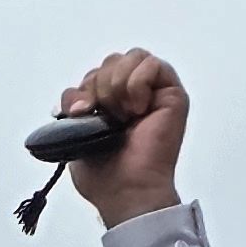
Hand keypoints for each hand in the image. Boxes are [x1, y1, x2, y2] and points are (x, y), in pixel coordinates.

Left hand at [59, 47, 191, 228]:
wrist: (126, 190)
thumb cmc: (105, 175)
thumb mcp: (76, 135)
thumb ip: (74, 106)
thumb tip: (73, 96)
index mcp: (112, 104)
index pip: (97, 73)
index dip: (85, 87)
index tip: (79, 112)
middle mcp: (133, 95)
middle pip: (113, 60)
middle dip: (99, 83)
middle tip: (102, 113)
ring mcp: (154, 93)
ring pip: (133, 56)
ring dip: (118, 83)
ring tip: (122, 114)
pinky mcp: (172, 93)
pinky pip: (152, 64)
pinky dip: (137, 84)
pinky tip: (137, 110)